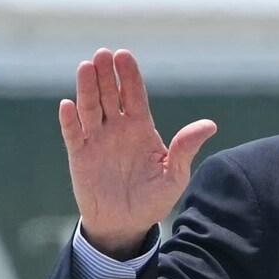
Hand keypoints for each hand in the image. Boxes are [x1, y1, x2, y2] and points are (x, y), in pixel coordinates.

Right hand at [59, 48, 216, 257]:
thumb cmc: (153, 199)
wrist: (126, 225)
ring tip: (86, 67)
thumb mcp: (175, 175)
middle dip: (106, 74)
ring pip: (90, 108)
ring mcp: (97, 140)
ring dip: (87, 88)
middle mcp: (117, 128)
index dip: (129, 76)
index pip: (134, 95)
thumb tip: (209, 125)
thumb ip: (186, 148)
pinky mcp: (79, 155)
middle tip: (103, 53)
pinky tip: (68, 105)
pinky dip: (70, 120)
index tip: (124, 55)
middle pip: (110, 95)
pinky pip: (73, 134)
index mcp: (141, 128)